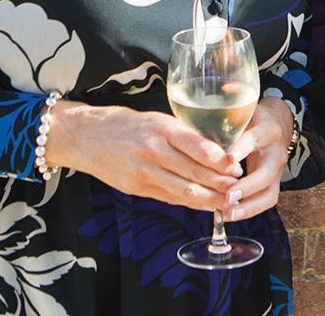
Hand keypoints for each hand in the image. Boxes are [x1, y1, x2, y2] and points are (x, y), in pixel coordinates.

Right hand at [42, 101, 240, 210]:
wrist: (86, 137)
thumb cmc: (126, 124)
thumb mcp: (155, 119)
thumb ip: (181, 135)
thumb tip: (215, 152)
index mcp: (159, 127)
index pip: (194, 144)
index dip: (217, 159)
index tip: (235, 166)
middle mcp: (151, 150)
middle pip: (192, 171)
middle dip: (219, 182)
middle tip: (238, 188)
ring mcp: (142, 172)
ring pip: (183, 190)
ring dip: (209, 198)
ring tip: (227, 201)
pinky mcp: (136, 188)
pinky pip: (169, 198)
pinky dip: (190, 203)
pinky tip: (205, 205)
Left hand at [219, 96, 295, 221]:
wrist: (278, 124)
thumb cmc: (255, 116)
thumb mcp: (246, 104)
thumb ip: (235, 96)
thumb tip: (223, 88)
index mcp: (267, 129)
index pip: (256, 138)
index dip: (243, 148)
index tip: (228, 157)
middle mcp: (276, 152)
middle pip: (267, 172)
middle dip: (248, 185)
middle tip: (228, 194)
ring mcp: (277, 171)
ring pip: (269, 192)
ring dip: (249, 205)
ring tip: (228, 212)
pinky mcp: (273, 184)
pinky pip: (267, 201)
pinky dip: (250, 210)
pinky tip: (231, 215)